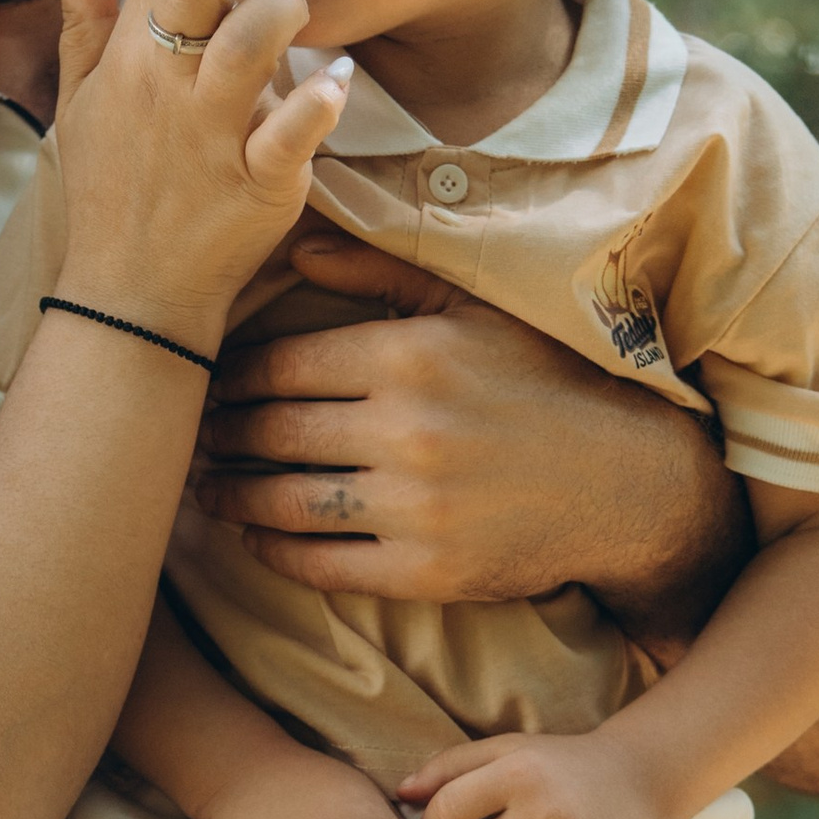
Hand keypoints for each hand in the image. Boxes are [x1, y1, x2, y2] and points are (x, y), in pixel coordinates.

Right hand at [45, 0, 349, 356]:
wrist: (127, 297)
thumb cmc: (110, 194)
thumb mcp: (80, 104)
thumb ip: (83, 18)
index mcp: (132, 54)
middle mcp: (166, 83)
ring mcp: (209, 134)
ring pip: (248, 46)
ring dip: (282, 18)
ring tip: (300, 21)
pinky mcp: (254, 186)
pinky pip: (289, 135)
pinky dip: (319, 108)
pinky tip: (340, 87)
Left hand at [194, 230, 745, 623]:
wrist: (627, 481)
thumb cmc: (545, 380)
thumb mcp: (474, 307)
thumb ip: (381, 268)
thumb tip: (295, 247)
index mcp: (411, 355)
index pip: (280, 366)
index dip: (231, 378)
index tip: (208, 383)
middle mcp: (408, 431)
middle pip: (271, 433)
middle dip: (219, 436)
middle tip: (192, 436)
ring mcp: (416, 508)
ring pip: (284, 503)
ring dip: (231, 498)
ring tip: (206, 489)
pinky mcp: (427, 571)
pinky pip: (321, 564)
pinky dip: (273, 553)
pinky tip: (253, 540)